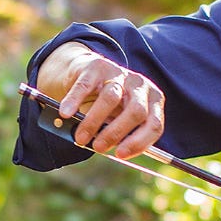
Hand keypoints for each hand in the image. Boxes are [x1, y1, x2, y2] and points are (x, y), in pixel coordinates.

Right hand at [36, 43, 164, 158]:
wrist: (89, 73)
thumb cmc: (108, 105)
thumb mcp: (120, 119)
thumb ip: (118, 135)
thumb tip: (105, 150)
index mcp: (153, 100)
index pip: (154, 125)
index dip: (139, 143)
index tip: (120, 154)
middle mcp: (140, 85)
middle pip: (136, 111)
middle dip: (115, 133)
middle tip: (98, 147)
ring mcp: (120, 73)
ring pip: (110, 98)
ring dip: (93, 122)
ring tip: (81, 137)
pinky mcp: (98, 66)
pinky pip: (85, 86)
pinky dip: (74, 101)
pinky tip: (66, 113)